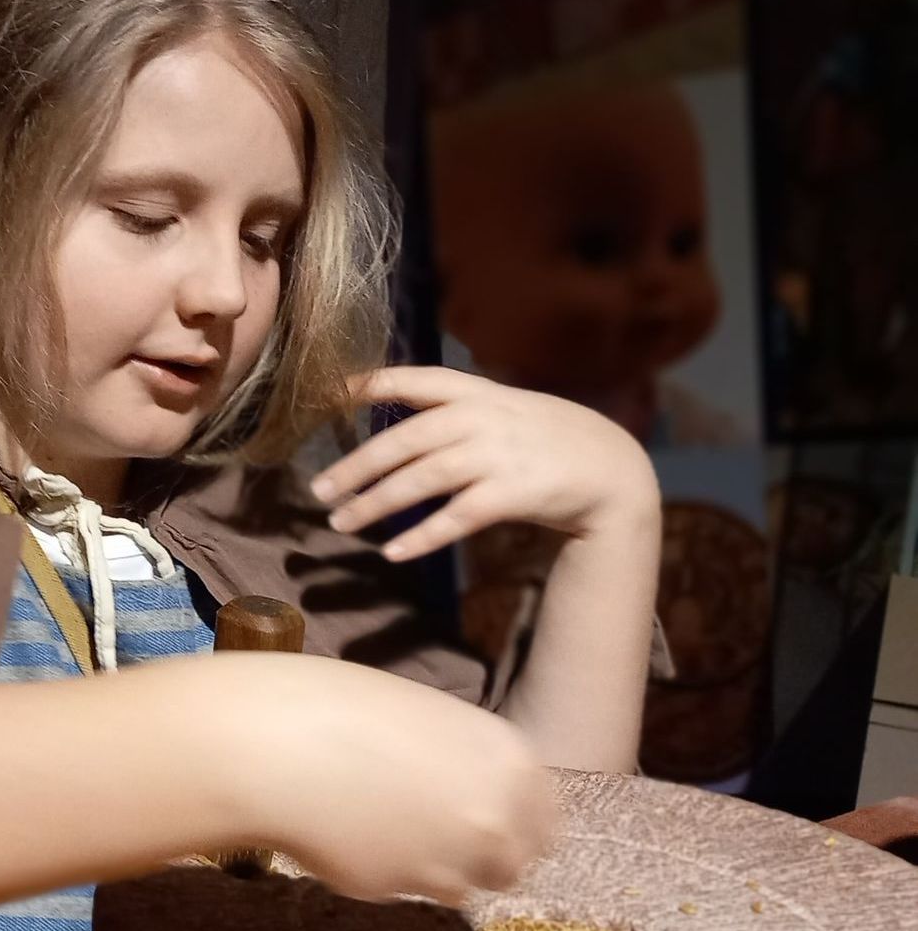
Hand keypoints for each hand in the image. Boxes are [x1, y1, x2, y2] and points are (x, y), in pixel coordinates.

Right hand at [211, 654, 558, 905]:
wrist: (278, 743)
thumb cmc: (346, 711)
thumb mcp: (432, 723)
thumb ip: (469, 768)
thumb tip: (476, 803)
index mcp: (511, 763)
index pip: (546, 825)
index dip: (515, 827)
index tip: (483, 823)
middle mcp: (494, 819)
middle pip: (511, 867)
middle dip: (478, 858)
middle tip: (430, 832)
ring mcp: (449, 861)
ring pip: (457, 886)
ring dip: (429, 867)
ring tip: (378, 823)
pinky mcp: (400, 892)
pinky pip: (403, 889)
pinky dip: (383, 872)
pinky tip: (348, 834)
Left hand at [310, 366, 660, 561]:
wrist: (611, 469)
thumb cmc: (545, 440)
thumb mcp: (502, 409)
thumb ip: (454, 411)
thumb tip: (393, 420)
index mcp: (476, 393)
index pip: (416, 379)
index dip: (371, 383)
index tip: (331, 391)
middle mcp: (481, 419)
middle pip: (404, 440)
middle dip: (357, 466)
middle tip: (319, 489)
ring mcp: (496, 456)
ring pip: (420, 480)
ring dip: (375, 504)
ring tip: (341, 523)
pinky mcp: (511, 494)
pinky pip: (455, 518)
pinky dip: (421, 536)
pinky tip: (393, 551)